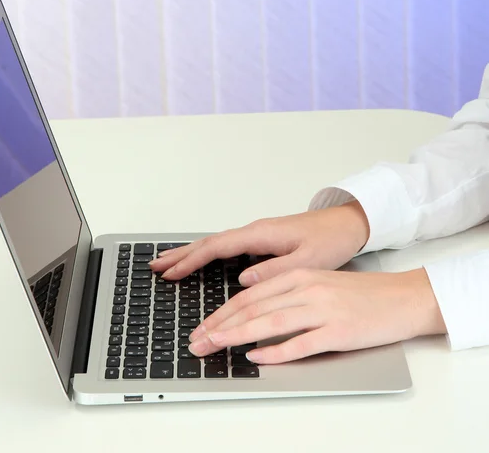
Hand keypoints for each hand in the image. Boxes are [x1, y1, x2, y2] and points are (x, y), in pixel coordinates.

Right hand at [149, 201, 369, 283]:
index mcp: (260, 234)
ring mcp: (257, 234)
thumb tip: (242, 279)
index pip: (217, 247)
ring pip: (216, 243)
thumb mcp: (308, 260)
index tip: (171, 273)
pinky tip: (201, 260)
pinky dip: (207, 253)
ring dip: (190, 253)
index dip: (191, 260)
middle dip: (181, 254)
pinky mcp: (262, 240)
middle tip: (155, 266)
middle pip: (209, 242)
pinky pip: (226, 246)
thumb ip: (275, 270)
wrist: (347, 223)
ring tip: (168, 262)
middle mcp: (254, 231)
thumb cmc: (330, 240)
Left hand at [187, 267, 446, 362]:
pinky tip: (257, 358)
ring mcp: (322, 310)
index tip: (203, 327)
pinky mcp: (338, 332)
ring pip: (269, 323)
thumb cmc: (361, 294)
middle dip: (219, 326)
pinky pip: (300, 344)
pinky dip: (275, 352)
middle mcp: (307, 289)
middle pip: (253, 308)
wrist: (404, 297)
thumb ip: (287, 294)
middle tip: (197, 341)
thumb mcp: (319, 283)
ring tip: (214, 347)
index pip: (250, 295)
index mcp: (299, 276)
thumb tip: (254, 313)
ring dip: (236, 336)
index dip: (222, 313)